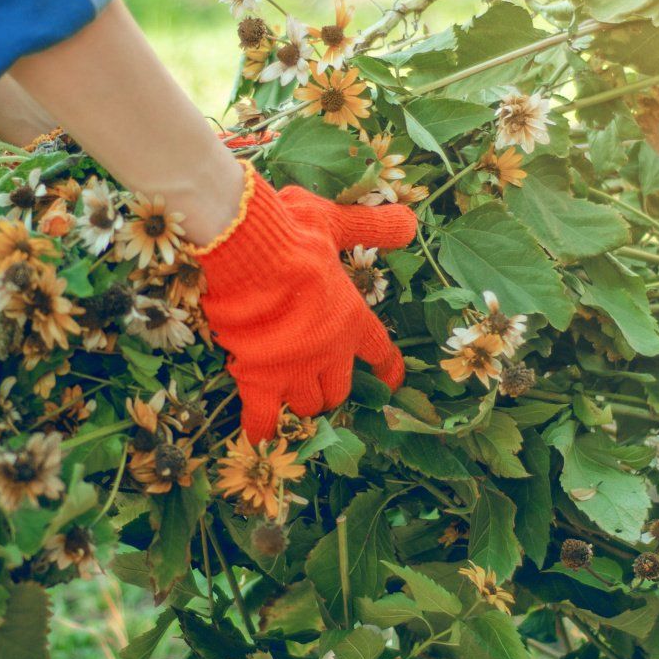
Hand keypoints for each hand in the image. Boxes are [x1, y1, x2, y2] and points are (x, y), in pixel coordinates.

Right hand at [195, 165, 416, 441]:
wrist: (249, 251)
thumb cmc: (294, 234)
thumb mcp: (337, 222)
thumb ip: (371, 227)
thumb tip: (409, 221)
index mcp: (352, 318)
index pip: (379, 351)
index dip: (386, 367)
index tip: (391, 381)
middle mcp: (329, 352)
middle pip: (337, 389)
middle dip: (330, 388)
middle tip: (318, 380)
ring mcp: (295, 370)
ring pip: (306, 405)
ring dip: (300, 402)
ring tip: (288, 396)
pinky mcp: (260, 379)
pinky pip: (263, 415)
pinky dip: (262, 428)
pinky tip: (259, 437)